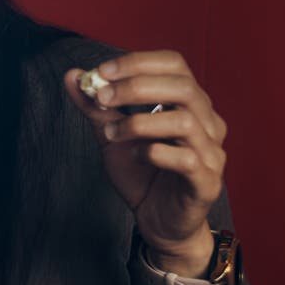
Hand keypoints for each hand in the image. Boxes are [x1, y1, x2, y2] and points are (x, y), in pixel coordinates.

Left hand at [61, 51, 228, 274]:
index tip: (101, 71)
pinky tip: (136, 156)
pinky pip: (186, 159)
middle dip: (136, 87)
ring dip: (138, 123)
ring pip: (184, 121)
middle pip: (183, 87)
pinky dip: (155, 152)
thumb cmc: (141, 174)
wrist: (157, 223)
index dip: (138, 62)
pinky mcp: (207, 182)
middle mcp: (207, 123)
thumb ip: (95, 107)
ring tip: (111, 135)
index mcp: (189, 104)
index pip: (175, 64)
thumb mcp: (112, 136)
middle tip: (101, 97)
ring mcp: (211, 153)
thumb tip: (73, 75)